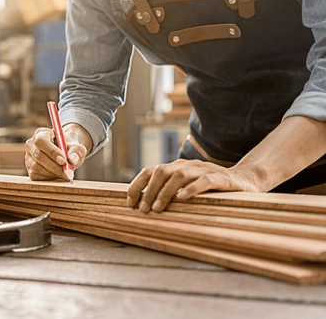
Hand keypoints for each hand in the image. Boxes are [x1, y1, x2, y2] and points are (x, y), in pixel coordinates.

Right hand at [25, 123, 92, 180]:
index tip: (64, 161)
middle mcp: (31, 144)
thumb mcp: (76, 147)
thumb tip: (72, 159)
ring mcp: (28, 157)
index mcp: (41, 133)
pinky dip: (49, 178)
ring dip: (53, 173)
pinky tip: (57, 174)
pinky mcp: (29, 169)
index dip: (52, 152)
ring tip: (65, 173)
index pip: (42, 141)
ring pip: (37, 168)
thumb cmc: (69, 148)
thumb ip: (77, 151)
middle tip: (68, 172)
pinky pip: (36, 176)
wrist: (64, 154)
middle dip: (55, 166)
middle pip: (39, 156)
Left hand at [127, 159, 264, 212]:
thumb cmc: (211, 188)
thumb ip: (169, 192)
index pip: (150, 171)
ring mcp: (203, 170)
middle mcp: (187, 165)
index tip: (129, 202)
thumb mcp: (187, 188)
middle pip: (161, 171)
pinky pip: (204, 181)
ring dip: (165, 192)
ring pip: (179, 175)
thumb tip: (144, 207)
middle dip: (149, 190)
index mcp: (176, 167)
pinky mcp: (220, 178)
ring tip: (158, 208)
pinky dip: (192, 189)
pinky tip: (183, 198)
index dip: (137, 185)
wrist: (245, 180)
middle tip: (143, 209)